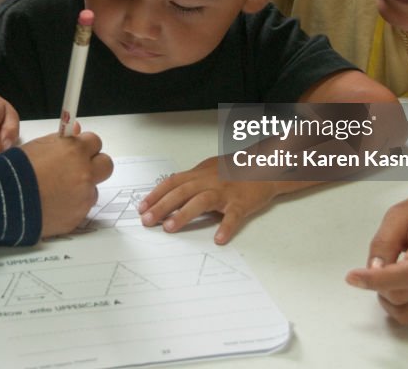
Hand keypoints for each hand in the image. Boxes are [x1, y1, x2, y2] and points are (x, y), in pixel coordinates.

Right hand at [22, 131, 113, 237]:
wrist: (3, 200)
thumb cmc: (16, 171)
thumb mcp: (38, 146)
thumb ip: (61, 139)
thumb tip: (76, 130)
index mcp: (75, 151)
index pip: (96, 142)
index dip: (85, 146)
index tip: (77, 150)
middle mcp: (84, 173)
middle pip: (106, 165)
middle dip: (94, 165)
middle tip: (78, 169)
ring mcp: (83, 197)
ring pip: (93, 190)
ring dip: (82, 189)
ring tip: (58, 191)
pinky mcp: (77, 217)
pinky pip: (81, 209)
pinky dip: (71, 207)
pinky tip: (53, 204)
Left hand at [137, 156, 295, 244]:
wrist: (265, 167)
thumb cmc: (235, 171)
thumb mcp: (209, 171)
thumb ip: (191, 181)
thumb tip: (169, 194)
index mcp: (200, 174)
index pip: (172, 182)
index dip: (156, 194)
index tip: (142, 207)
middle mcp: (209, 181)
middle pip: (181, 191)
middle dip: (162, 206)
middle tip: (147, 220)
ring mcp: (225, 191)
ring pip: (201, 200)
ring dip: (184, 214)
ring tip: (170, 228)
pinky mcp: (242, 202)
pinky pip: (233, 215)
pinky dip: (226, 227)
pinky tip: (218, 239)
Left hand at [344, 192, 407, 329]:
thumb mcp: (403, 212)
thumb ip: (385, 240)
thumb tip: (373, 269)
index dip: (378, 279)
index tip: (353, 278)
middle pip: (402, 296)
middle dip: (379, 286)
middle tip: (378, 268)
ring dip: (390, 300)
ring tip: (394, 278)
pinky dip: (407, 309)